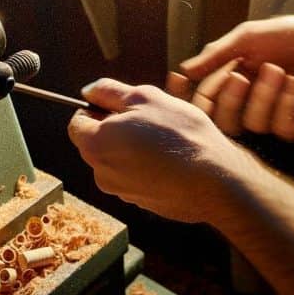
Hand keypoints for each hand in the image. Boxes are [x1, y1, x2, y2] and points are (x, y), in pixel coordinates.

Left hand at [67, 78, 249, 222]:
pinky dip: (147, 167)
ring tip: (165, 141)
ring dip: (134, 147)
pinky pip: (136, 177)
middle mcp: (100, 173)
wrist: (216, 182)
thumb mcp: (145, 97)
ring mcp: (121, 191)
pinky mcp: (141, 203)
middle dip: (117, 128)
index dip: (97, 109)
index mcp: (94, 145)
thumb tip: (89, 92)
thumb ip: (109, 91)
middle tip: (150, 120)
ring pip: (118, 159)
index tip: (122, 106)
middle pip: (97, 142)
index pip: (77, 122)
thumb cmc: (181, 135)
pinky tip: (171, 160)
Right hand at [169, 12, 293, 140]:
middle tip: (239, 74)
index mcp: (232, 84)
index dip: (187, 96)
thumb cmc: (288, 35)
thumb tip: (185, 69)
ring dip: (263, 94)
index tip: (177, 79)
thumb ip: (215, 55)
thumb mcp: (245, 38)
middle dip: (227, 98)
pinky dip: (285, 102)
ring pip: (250, 124)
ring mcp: (272, 118)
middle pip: (220, 121)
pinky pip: (278, 127)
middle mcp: (248, 104)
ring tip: (278, 70)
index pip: (201, 101)